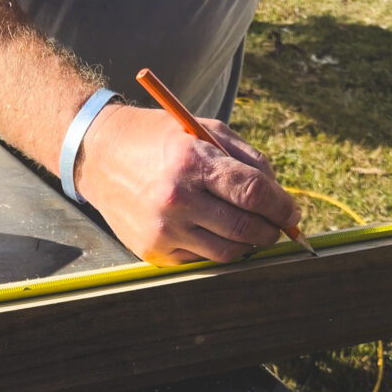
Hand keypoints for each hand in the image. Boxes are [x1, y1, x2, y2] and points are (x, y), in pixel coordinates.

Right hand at [76, 104, 300, 264]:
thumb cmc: (159, 140)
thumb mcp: (204, 131)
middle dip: (270, 231)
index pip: (254, 192)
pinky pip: (201, 261)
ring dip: (248, 246)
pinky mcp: (153, 251)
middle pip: (245, 228)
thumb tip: (279, 195)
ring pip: (227, 252)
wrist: (99, 156)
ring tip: (250, 232)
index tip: (292, 213)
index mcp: (193, 161)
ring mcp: (164, 229)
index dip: (282, 207)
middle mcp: (177, 198)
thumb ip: (247, 159)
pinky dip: (216, 250)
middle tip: (276, 227)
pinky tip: (213, 234)